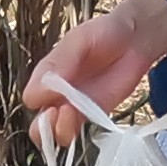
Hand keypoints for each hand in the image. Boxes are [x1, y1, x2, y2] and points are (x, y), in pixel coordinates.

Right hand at [24, 0, 166, 146]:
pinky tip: (86, 118)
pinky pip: (78, 131)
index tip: (52, 94)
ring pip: (56, 132)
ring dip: (59, 131)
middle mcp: (57, 94)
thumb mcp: (77, 41)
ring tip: (71, 113)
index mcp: (48, 75)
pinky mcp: (95, 114)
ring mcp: (75, 106)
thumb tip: (35, 93)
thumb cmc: (103, 33)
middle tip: (57, 112)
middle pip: (39, 123)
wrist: (135, 38)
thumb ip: (58, 63)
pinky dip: (76, 132)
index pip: (32, 97)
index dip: (39, 100)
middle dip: (43, 127)